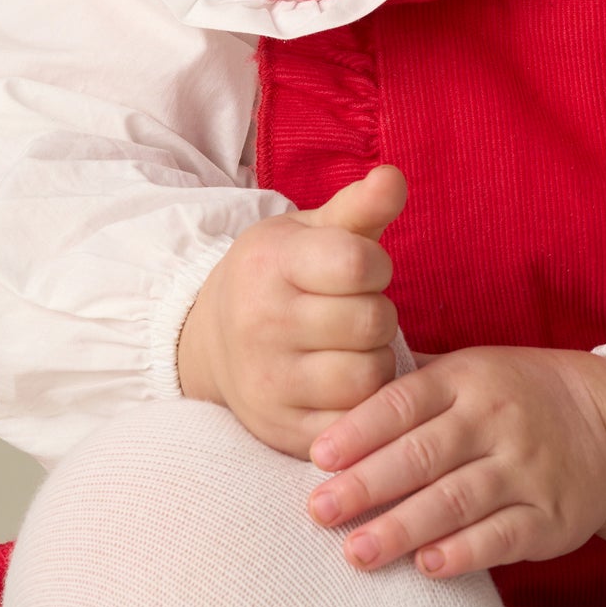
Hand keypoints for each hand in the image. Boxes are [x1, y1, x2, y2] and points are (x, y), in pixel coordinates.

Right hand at [175, 164, 408, 459]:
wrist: (211, 340)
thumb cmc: (278, 275)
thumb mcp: (310, 230)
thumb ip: (360, 206)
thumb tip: (393, 177)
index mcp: (269, 263)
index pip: (358, 263)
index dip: (376, 265)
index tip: (360, 269)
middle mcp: (261, 323)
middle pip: (372, 322)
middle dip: (378, 314)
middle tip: (356, 312)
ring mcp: (268, 381)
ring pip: (368, 376)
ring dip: (375, 361)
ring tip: (351, 348)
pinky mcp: (281, 428)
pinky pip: (354, 421)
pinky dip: (361, 403)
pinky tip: (343, 383)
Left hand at [302, 345, 605, 578]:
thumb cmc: (515, 397)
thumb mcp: (470, 371)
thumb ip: (409, 388)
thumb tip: (326, 404)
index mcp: (467, 379)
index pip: (404, 402)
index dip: (359, 430)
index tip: (318, 458)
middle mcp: (496, 420)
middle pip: (423, 454)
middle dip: (367, 485)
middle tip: (319, 512)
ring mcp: (526, 469)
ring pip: (456, 500)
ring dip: (402, 528)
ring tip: (356, 552)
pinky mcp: (550, 516)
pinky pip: (502, 536)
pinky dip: (463, 553)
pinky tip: (427, 566)